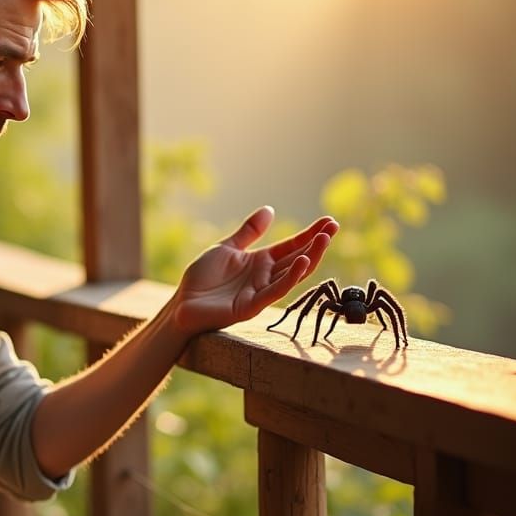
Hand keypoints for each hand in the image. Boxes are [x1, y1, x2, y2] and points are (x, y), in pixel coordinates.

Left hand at [171, 206, 336, 335]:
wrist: (182, 303)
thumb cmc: (202, 278)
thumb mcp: (226, 248)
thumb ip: (248, 232)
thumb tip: (270, 209)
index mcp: (260, 262)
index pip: (291, 247)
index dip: (309, 235)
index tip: (329, 222)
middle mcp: (265, 277)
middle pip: (297, 258)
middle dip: (316, 243)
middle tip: (334, 227)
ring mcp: (260, 292)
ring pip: (292, 274)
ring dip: (310, 257)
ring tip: (324, 239)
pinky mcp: (252, 306)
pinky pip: (276, 291)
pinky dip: (291, 278)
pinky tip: (303, 261)